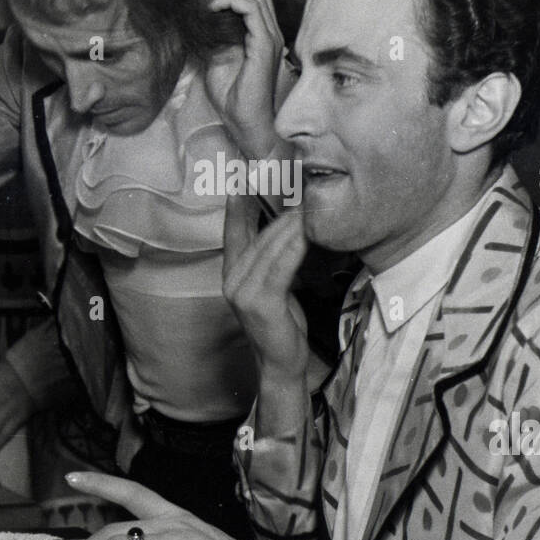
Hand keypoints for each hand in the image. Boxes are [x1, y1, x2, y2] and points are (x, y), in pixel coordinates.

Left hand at [205, 0, 286, 159]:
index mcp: (261, 34)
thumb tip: (194, 14)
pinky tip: (211, 9)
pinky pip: (252, 9)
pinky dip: (230, 2)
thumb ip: (212, 35)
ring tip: (204, 0)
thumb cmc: (231, 98)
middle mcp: (270, 32)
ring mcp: (270, 37)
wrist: (245, 123)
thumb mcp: (215, 58)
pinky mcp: (265, 46)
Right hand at [222, 191, 310, 382]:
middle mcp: (232, 280)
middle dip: (279, 211)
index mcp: (232, 273)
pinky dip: (295, 247)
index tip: (242, 177)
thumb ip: (271, 259)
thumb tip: (289, 224)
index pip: (233, 232)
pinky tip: (307, 232)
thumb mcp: (272, 285)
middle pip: (258, 235)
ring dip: (291, 225)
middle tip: (298, 186)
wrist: (282, 362)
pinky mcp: (261, 303)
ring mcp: (243, 292)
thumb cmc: (280, 322)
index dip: (237, 204)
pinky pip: (281, 267)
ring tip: (308, 204)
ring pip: (270, 248)